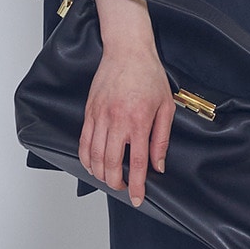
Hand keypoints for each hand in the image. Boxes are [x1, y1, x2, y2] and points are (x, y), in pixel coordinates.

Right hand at [79, 45, 175, 207]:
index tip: (138, 198)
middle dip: (116, 183)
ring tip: (109, 179)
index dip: (137, 185)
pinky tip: (93, 164)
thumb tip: (158, 165)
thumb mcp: (166, 107)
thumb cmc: (149, 75)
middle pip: (111, 164)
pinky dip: (86, 158)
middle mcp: (117, 121)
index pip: (137, 163)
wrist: (127, 50)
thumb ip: (161, 139)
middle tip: (123, 188)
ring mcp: (100, 117)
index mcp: (139, 121)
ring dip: (100, 174)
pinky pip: (83, 142)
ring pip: (94, 156)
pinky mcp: (89, 112)